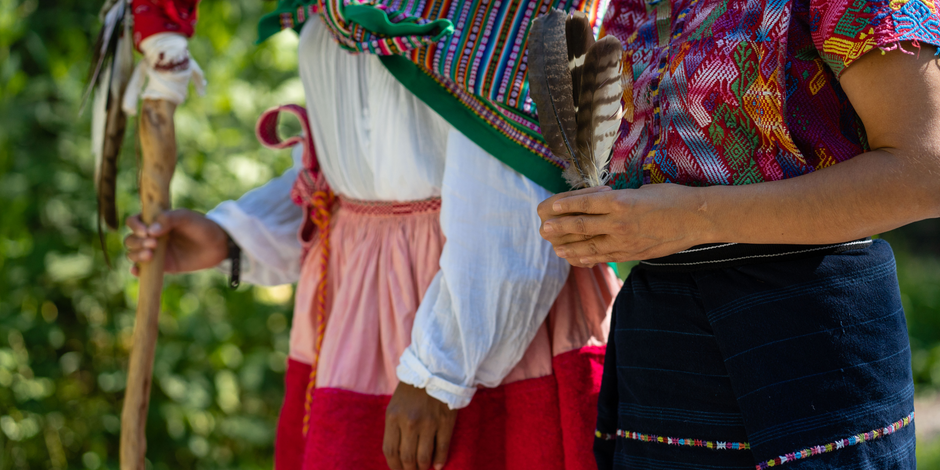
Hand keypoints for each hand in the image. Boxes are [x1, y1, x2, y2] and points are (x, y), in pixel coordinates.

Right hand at [124, 209, 228, 275]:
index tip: (146, 231)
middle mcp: (151, 235)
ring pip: (133, 253)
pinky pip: (143, 269)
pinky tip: (137, 270)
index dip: (135, 225)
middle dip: (137, 242)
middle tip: (154, 244)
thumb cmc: (201, 227)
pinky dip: (136, 270)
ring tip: (150, 255)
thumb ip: (169, 219)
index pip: (134, 221)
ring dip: (136, 254)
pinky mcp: (161, 266)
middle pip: (130, 239)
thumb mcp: (186, 217)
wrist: (217, 245)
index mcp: (154, 220)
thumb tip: (150, 230)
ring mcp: (155, 251)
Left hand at [383, 383, 456, 469]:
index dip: (394, 466)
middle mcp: (409, 422)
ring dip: (423, 467)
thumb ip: (395, 427)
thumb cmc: (413, 389)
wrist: (436, 370)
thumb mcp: (396, 405)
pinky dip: (440, 460)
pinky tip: (438, 465)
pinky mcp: (445, 422)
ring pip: (424, 457)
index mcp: (393, 417)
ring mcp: (428, 423)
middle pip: (407, 457)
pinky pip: (442, 448)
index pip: (390, 451)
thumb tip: (399, 453)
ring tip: (424, 469)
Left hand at [537, 183, 711, 265]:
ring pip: (590, 245)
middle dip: (560, 228)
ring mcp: (625, 240)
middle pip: (581, 226)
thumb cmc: (671, 197)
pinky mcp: (632, 253)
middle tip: (543, 229)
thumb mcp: (641, 191)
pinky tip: (577, 258)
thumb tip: (600, 205)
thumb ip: (618, 201)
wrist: (697, 218)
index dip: (564, 206)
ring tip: (555, 247)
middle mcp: (619, 222)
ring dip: (570, 246)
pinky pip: (605, 256)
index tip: (549, 206)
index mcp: (620, 201)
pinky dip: (588, 257)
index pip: (584, 204)